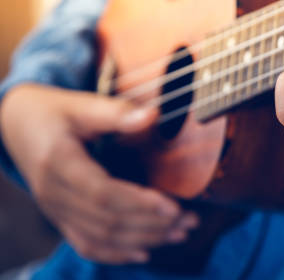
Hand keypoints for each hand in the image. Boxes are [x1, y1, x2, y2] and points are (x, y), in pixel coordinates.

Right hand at [0, 84, 198, 263]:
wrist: (19, 125)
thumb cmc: (55, 112)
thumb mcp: (81, 104)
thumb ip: (116, 112)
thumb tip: (153, 116)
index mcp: (59, 163)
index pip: (103, 193)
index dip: (140, 203)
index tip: (174, 206)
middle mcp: (54, 194)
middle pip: (106, 220)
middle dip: (152, 225)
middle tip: (191, 220)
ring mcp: (55, 210)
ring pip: (101, 237)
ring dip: (143, 239)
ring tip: (181, 233)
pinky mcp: (60, 218)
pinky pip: (87, 244)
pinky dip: (117, 252)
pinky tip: (145, 252)